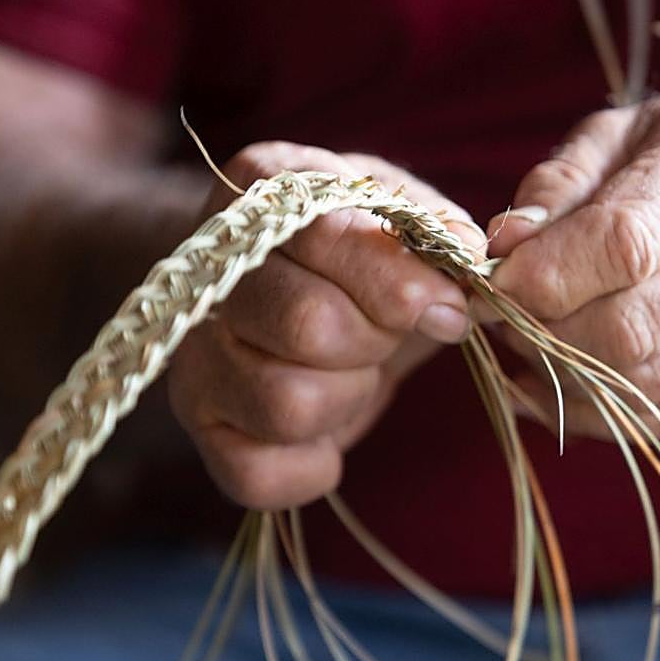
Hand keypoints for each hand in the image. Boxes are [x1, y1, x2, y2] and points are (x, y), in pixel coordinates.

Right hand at [169, 142, 479, 507]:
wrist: (295, 286)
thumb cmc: (357, 248)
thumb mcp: (398, 211)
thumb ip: (434, 228)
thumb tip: (468, 258)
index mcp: (259, 187)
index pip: (328, 238)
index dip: (404, 283)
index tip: (447, 304)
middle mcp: (207, 271)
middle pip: (307, 326)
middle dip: (376, 341)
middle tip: (387, 335)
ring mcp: (191, 354)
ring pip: (286, 403)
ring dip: (347, 397)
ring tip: (352, 372)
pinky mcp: (201, 425)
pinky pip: (256, 474)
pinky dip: (313, 466)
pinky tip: (328, 429)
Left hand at [486, 96, 659, 437]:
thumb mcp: (631, 135)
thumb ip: (561, 180)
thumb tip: (503, 244)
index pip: (623, 244)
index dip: (543, 272)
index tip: (494, 277)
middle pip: (623, 331)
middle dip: (539, 330)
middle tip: (499, 313)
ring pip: (628, 388)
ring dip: (553, 374)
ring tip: (524, 339)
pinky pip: (641, 422)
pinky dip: (579, 407)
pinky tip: (552, 374)